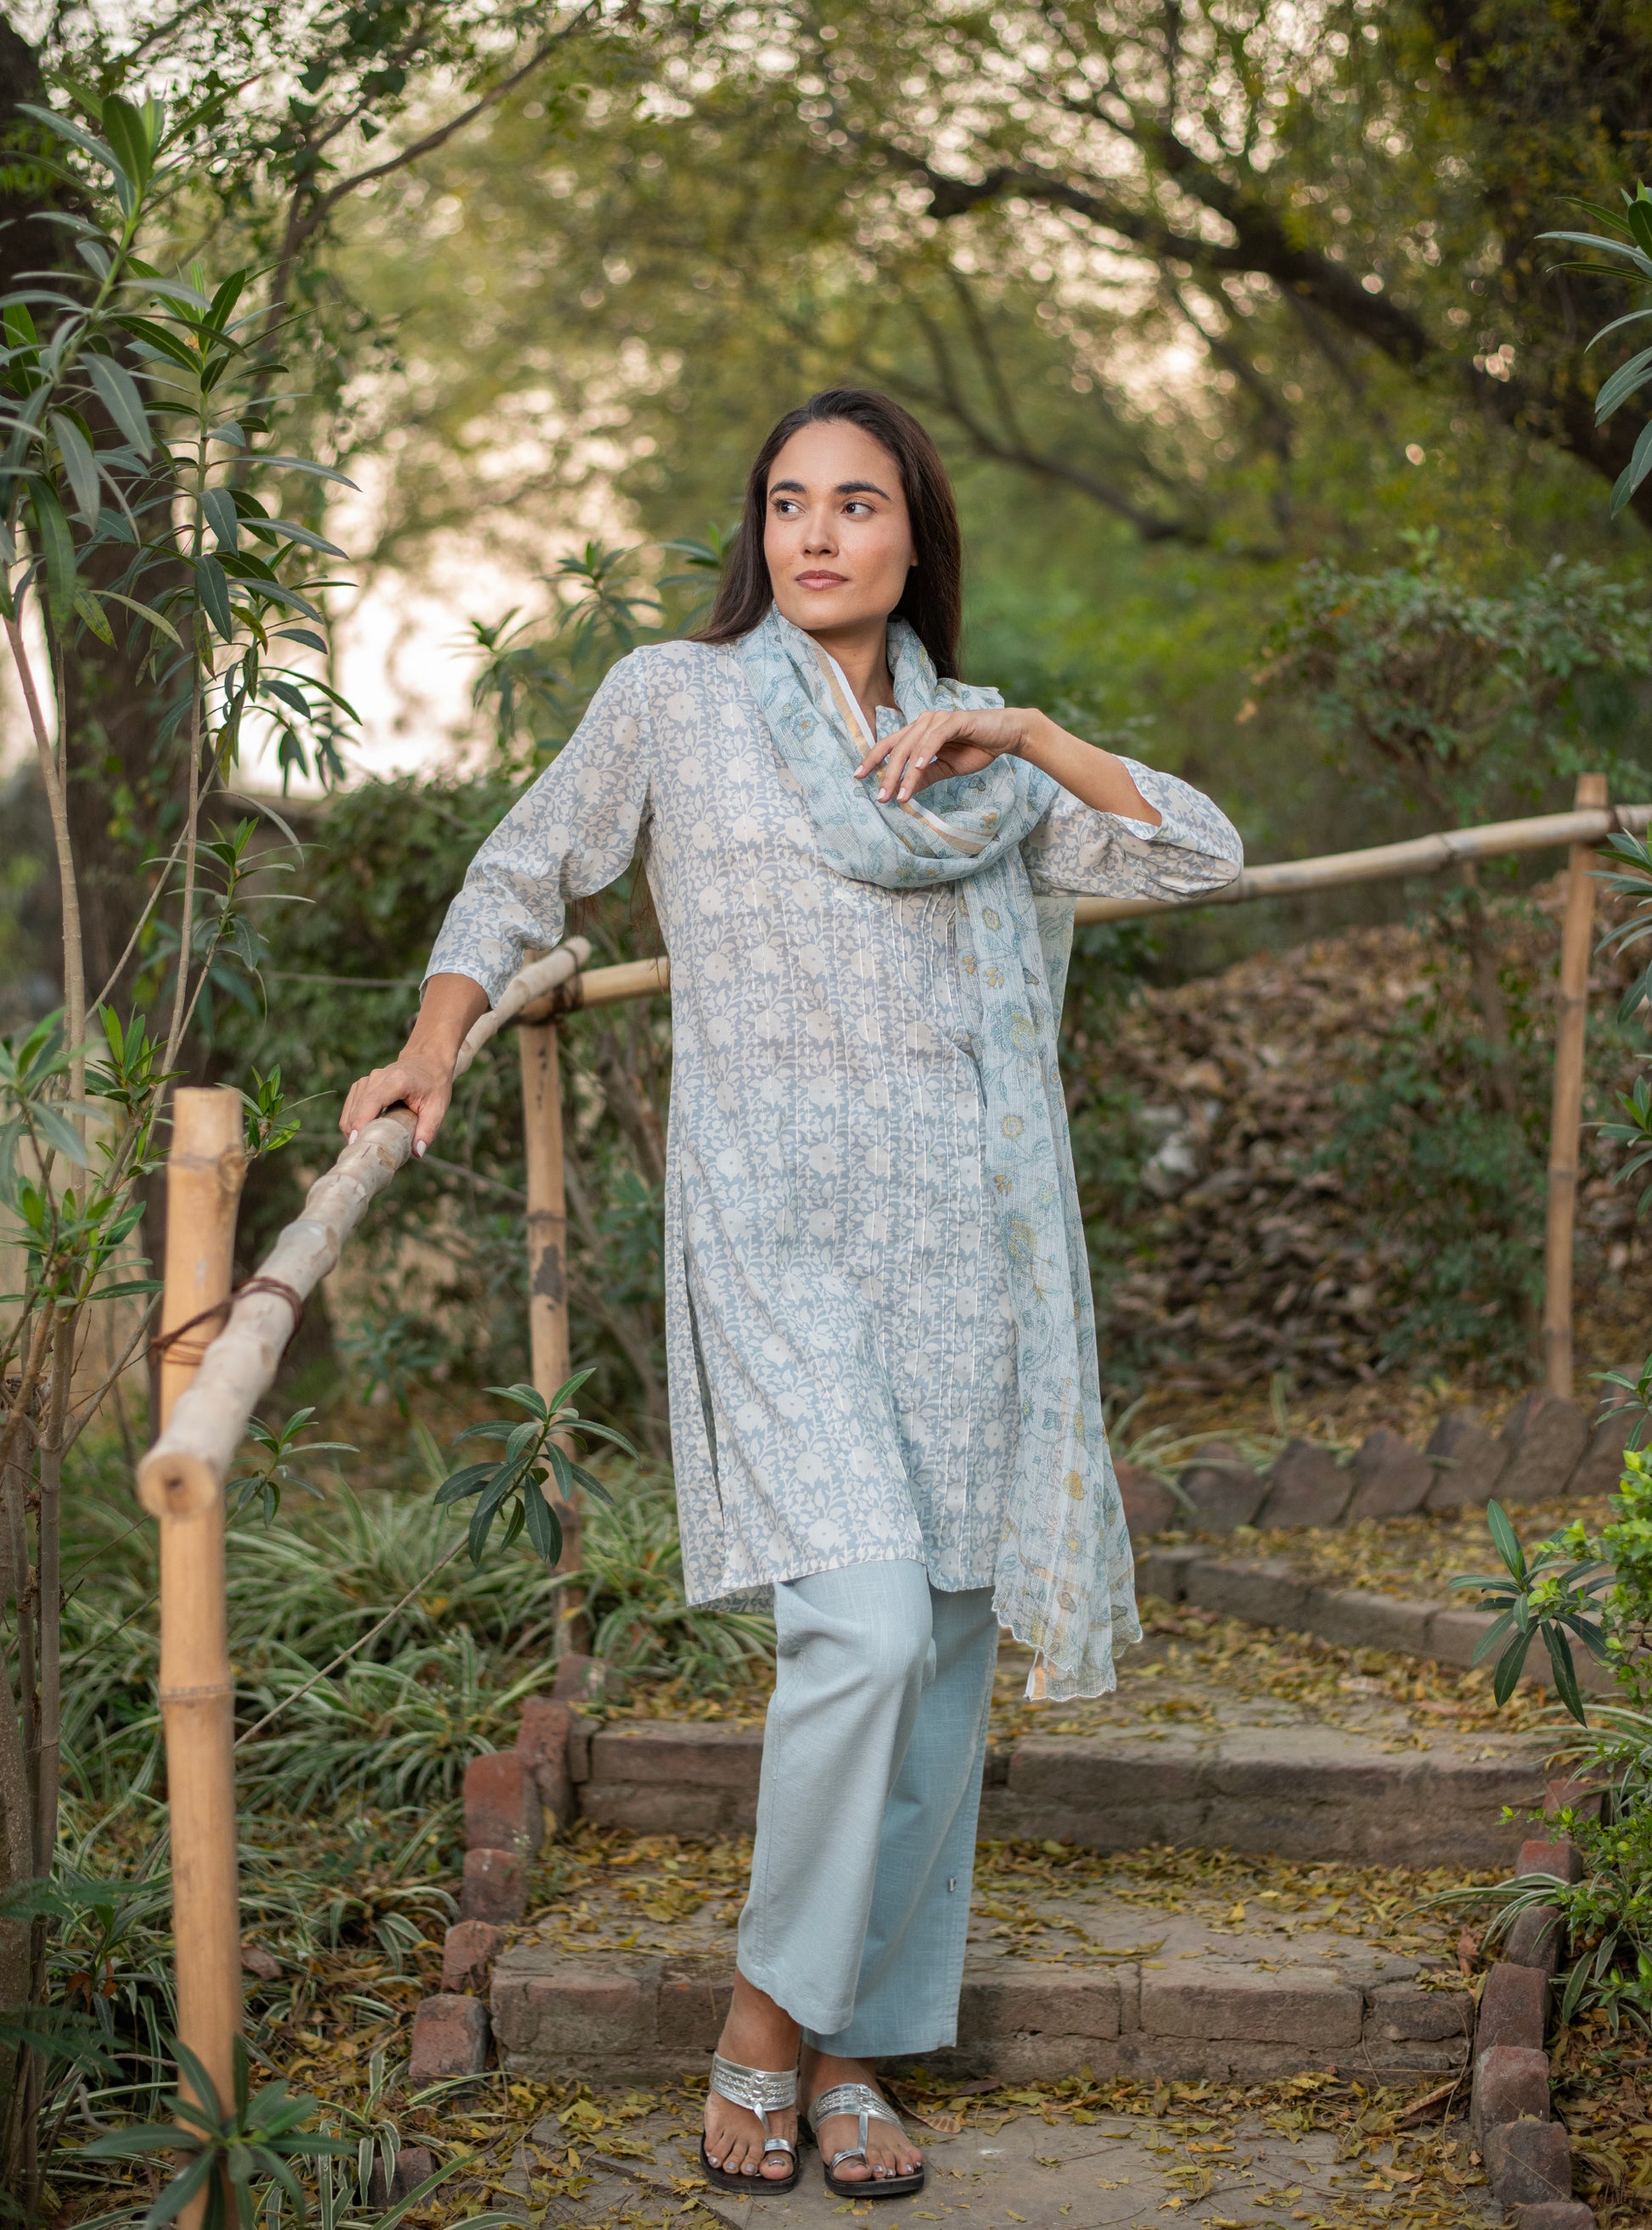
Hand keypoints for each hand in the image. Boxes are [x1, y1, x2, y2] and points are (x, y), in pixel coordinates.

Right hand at [339, 1048, 455, 1156]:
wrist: (427, 1061)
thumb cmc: (434, 1085)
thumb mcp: (437, 1108)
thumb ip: (428, 1130)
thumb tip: (417, 1152)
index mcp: (397, 1081)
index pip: (373, 1101)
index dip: (362, 1121)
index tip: (357, 1141)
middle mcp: (377, 1077)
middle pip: (358, 1108)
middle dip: (357, 1133)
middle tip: (364, 1155)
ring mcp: (367, 1080)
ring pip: (351, 1110)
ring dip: (353, 1129)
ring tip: (364, 1148)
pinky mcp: (361, 1085)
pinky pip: (350, 1107)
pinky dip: (352, 1122)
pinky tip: (361, 1136)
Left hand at [853, 705, 1035, 802]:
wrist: (1006, 736)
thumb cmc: (976, 749)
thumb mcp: (946, 768)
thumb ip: (925, 775)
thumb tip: (903, 790)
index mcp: (919, 732)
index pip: (890, 745)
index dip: (873, 759)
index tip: (858, 777)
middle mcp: (924, 722)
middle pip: (898, 748)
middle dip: (888, 774)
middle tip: (881, 797)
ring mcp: (939, 719)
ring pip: (914, 746)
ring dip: (906, 772)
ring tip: (900, 794)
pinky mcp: (955, 720)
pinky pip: (936, 737)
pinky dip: (926, 752)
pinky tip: (919, 767)